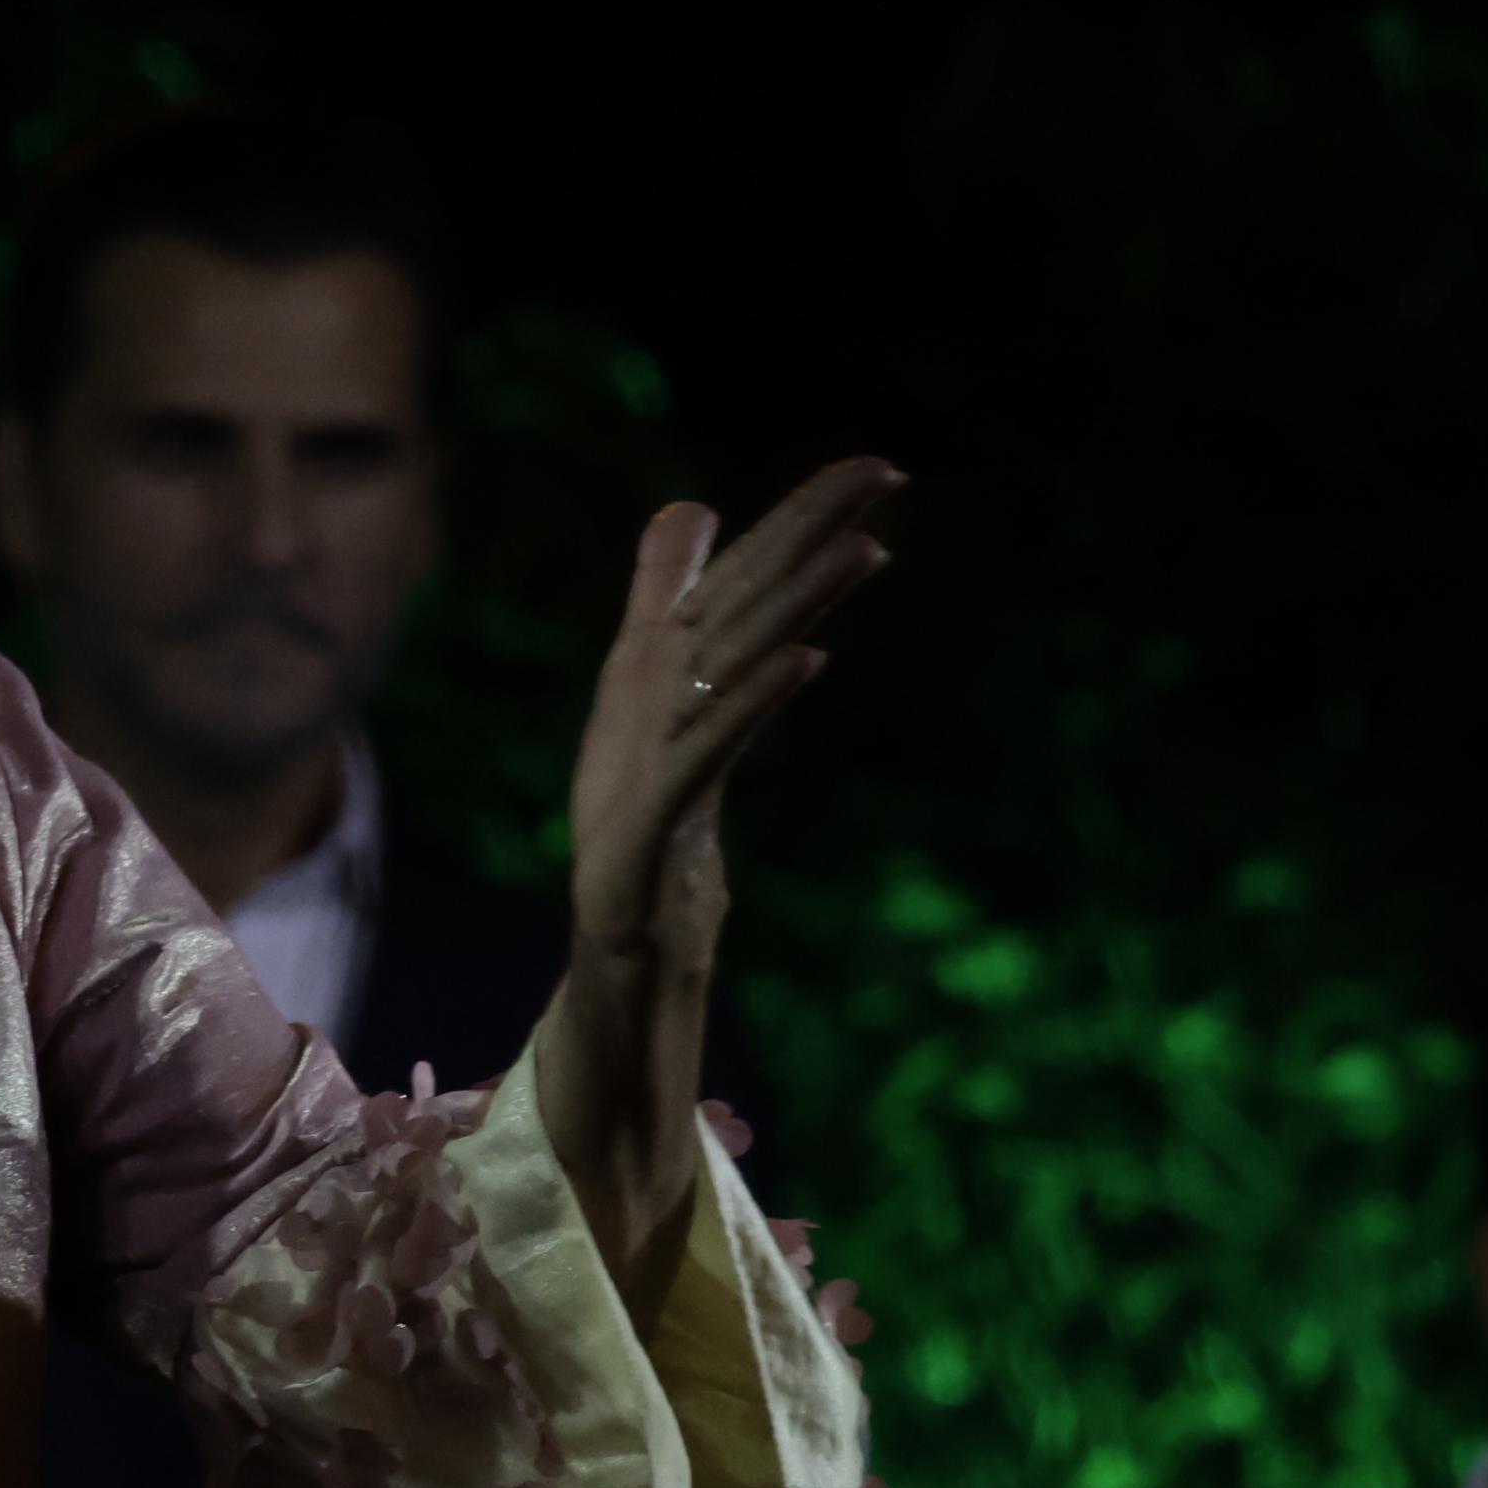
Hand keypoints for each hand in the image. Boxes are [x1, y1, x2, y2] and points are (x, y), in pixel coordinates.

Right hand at [543, 460, 896, 1265]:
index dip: (794, 528)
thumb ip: (679, 649)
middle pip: (726, 616)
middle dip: (803, 535)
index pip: (730, 598)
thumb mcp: (676, 758)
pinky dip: (746, 706)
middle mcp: (632, 732)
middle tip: (886, 468)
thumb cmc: (639, 889)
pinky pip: (697, 766)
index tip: (874, 470)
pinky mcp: (636, 853)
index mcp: (646, 708)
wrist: (601, 1020)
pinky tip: (806, 661)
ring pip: (714, 679)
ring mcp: (631, 790)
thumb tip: (691, 535)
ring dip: (789, 604)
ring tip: (867, 547)